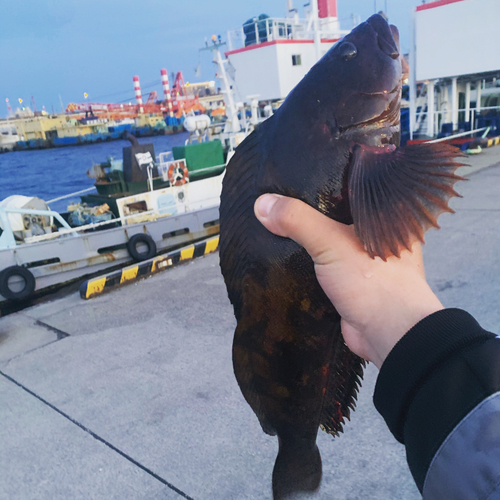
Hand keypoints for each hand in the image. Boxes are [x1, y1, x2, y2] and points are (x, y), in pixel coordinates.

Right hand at [254, 194, 443, 368]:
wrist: (388, 335)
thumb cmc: (374, 282)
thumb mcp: (331, 242)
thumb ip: (297, 220)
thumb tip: (262, 204)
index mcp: (386, 214)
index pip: (353, 183)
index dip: (326, 176)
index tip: (298, 170)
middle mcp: (379, 232)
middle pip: (339, 211)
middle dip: (312, 206)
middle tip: (282, 192)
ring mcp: (365, 256)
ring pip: (332, 236)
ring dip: (310, 234)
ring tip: (280, 217)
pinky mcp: (352, 278)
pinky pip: (326, 260)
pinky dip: (310, 256)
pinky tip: (288, 249)